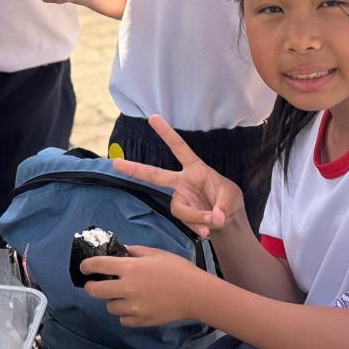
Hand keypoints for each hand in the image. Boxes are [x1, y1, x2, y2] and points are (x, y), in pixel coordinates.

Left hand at [83, 245, 202, 326]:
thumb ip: (135, 252)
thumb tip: (121, 251)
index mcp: (130, 268)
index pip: (98, 265)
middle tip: (95, 284)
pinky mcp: (141, 321)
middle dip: (91, 287)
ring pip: (110, 307)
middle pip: (96, 291)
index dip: (87, 265)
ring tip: (123, 296)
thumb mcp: (156, 253)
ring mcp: (133, 307)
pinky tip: (134, 307)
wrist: (195, 294)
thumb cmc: (177, 269)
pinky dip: (125, 314)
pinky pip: (123, 320)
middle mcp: (127, 289)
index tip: (84, 267)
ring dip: (113, 300)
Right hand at [112, 115, 244, 238]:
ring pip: (179, 208)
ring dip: (196, 216)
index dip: (166, 133)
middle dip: (135, 168)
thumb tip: (214, 218)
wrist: (227, 223)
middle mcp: (182, 182)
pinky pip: (185, 222)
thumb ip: (224, 206)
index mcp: (194, 168)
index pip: (179, 148)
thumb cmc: (228, 201)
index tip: (153, 117)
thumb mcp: (232, 198)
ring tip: (213, 221)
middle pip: (154, 175)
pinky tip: (207, 232)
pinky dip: (198, 227)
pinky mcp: (182, 215)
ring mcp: (180, 199)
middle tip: (116, 163)